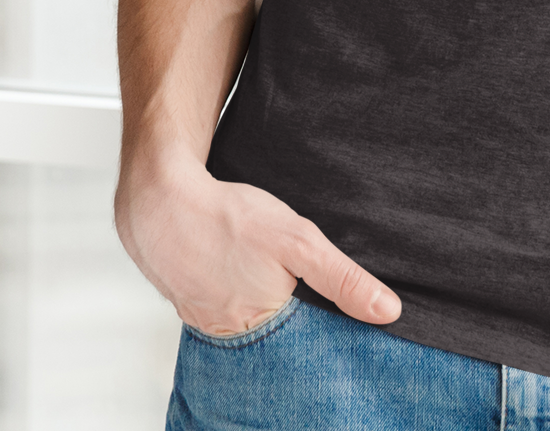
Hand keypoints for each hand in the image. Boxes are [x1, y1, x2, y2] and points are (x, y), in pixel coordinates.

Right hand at [116, 153, 400, 337]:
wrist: (161, 202)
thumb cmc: (229, 219)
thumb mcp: (299, 242)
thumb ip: (343, 279)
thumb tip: (388, 311)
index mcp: (264, 328)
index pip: (308, 347)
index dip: (326, 333)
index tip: (343, 322)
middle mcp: (234, 336)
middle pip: (279, 339)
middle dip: (296, 320)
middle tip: (300, 287)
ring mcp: (209, 322)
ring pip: (251, 324)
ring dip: (266, 308)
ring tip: (273, 278)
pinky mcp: (192, 304)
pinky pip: (225, 308)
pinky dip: (238, 294)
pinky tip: (243, 272)